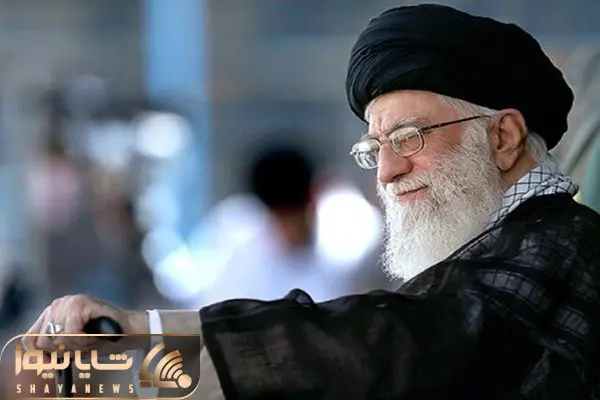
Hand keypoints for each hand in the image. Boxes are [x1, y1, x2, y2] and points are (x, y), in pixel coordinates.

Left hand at [22, 294, 148, 352]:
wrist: (128, 330)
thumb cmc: (102, 338)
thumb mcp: (72, 346)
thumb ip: (53, 348)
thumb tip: (35, 358)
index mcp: (53, 313)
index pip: (30, 339)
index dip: (42, 355)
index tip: (57, 360)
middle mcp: (58, 304)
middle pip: (42, 341)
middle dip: (63, 351)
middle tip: (83, 346)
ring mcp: (69, 302)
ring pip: (56, 338)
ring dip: (75, 346)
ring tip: (90, 340)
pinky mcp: (80, 304)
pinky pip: (70, 333)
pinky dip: (83, 341)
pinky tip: (94, 336)